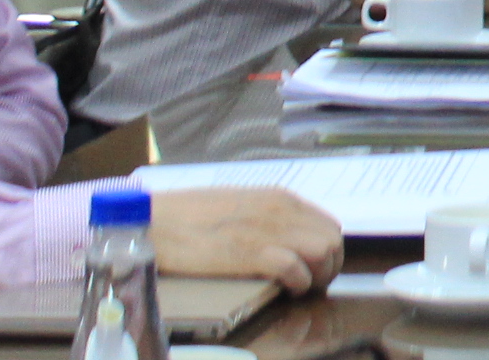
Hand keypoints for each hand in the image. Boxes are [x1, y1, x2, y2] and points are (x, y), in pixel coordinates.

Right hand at [148, 188, 343, 292]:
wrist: (155, 221)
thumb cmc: (190, 217)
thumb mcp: (241, 206)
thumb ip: (268, 217)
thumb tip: (289, 237)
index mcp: (279, 199)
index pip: (328, 225)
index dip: (327, 251)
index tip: (315, 268)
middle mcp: (281, 211)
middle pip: (333, 240)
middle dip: (329, 266)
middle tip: (311, 283)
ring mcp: (268, 230)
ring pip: (325, 251)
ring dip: (318, 275)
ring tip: (301, 287)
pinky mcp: (252, 252)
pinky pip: (297, 268)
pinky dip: (299, 282)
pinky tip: (287, 289)